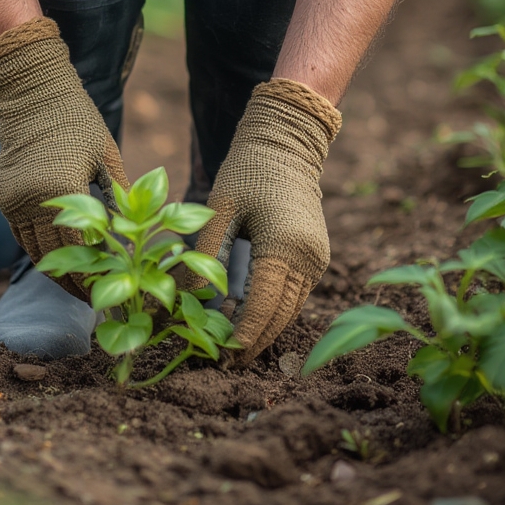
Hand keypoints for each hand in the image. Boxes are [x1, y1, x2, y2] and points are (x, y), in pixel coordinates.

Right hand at [0, 16, 128, 298]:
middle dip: (77, 284)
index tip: (114, 290)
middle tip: (97, 301)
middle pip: (55, 259)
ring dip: (56, 273)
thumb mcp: (107, 155)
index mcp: (61, 192)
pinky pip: (22, 237)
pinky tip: (59, 262)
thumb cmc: (77, 119)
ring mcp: (13, 202)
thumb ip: (120, 195)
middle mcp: (31, 202)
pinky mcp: (4, 199)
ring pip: (34, 253)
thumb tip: (136, 231)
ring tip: (79, 287)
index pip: (81, 248)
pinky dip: (40, 252)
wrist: (31, 94)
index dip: (98, 273)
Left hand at [190, 78, 340, 365]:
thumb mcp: (219, 208)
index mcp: (285, 247)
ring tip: (234, 348)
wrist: (287, 143)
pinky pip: (296, 295)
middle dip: (254, 342)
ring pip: (291, 310)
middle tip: (223, 362)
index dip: (243, 336)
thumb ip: (206, 254)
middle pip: (281, 316)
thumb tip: (188, 298)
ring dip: (266, 330)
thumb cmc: (247, 170)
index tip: (222, 357)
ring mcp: (316, 259)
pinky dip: (275, 311)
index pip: (264, 307)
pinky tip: (249, 319)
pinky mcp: (316, 257)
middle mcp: (308, 259)